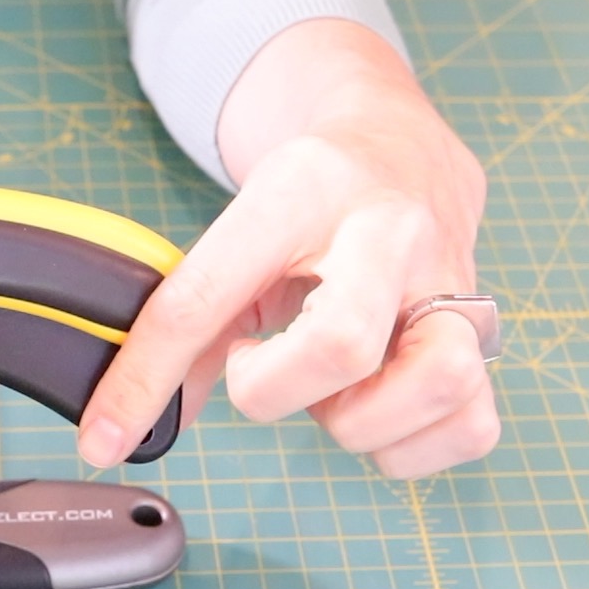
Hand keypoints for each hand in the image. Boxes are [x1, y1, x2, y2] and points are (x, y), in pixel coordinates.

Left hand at [79, 19, 499, 478]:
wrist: (396, 145)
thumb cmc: (307, 205)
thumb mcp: (238, 237)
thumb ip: (183, 327)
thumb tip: (126, 426)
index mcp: (299, 191)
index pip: (205, 296)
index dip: (145, 378)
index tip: (102, 437)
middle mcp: (389, 231)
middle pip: (342, 344)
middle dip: (274, 391)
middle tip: (258, 371)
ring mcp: (450, 282)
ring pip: (433, 383)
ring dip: (358, 421)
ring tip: (329, 389)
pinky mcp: (486, 334)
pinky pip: (471, 424)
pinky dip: (411, 444)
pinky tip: (375, 410)